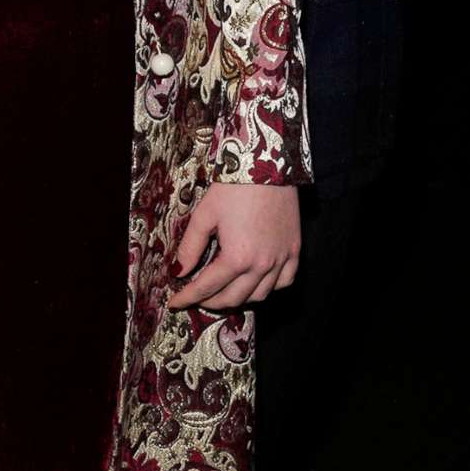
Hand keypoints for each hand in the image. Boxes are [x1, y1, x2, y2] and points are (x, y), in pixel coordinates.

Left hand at [166, 182, 300, 310]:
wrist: (267, 167)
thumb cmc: (233, 189)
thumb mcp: (204, 216)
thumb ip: (190, 247)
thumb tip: (178, 271)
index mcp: (237, 258)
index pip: (206, 287)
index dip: (187, 297)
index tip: (175, 302)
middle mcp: (262, 265)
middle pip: (233, 298)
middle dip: (210, 301)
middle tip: (196, 297)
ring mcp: (281, 259)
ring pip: (259, 295)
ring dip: (238, 299)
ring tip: (223, 292)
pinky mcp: (294, 250)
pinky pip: (285, 281)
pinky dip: (269, 288)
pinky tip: (255, 283)